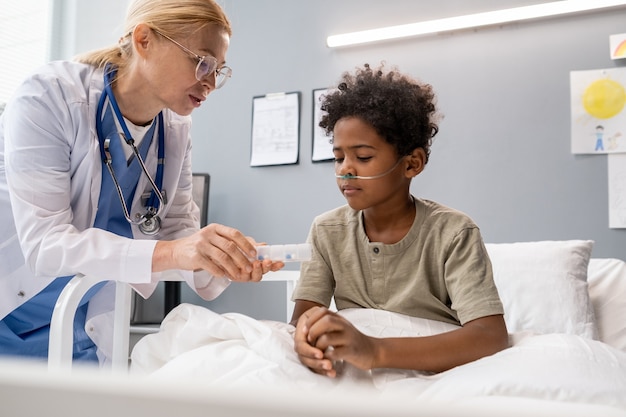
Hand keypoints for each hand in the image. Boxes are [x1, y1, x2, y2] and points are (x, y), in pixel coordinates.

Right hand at [153, 223, 283, 279]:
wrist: (176, 251)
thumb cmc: (199, 246)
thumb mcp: (214, 239)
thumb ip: (231, 242)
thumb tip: (255, 245)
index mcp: (216, 229)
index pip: (235, 234)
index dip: (246, 244)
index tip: (254, 253)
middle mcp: (208, 234)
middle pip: (230, 247)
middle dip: (242, 259)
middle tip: (249, 267)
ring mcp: (201, 245)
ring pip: (222, 257)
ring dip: (233, 267)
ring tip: (238, 274)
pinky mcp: (194, 256)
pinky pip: (211, 265)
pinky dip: (219, 272)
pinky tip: (223, 275)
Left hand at [294, 307, 377, 376]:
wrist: (372, 351)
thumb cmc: (352, 340)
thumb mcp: (341, 327)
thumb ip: (327, 323)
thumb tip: (307, 323)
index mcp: (340, 319)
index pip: (322, 311)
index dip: (311, 319)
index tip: (305, 330)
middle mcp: (345, 326)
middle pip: (326, 321)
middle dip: (313, 331)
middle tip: (309, 340)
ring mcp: (348, 338)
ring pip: (327, 338)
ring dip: (317, 346)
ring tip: (317, 352)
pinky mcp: (351, 351)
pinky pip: (334, 353)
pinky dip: (326, 357)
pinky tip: (326, 359)